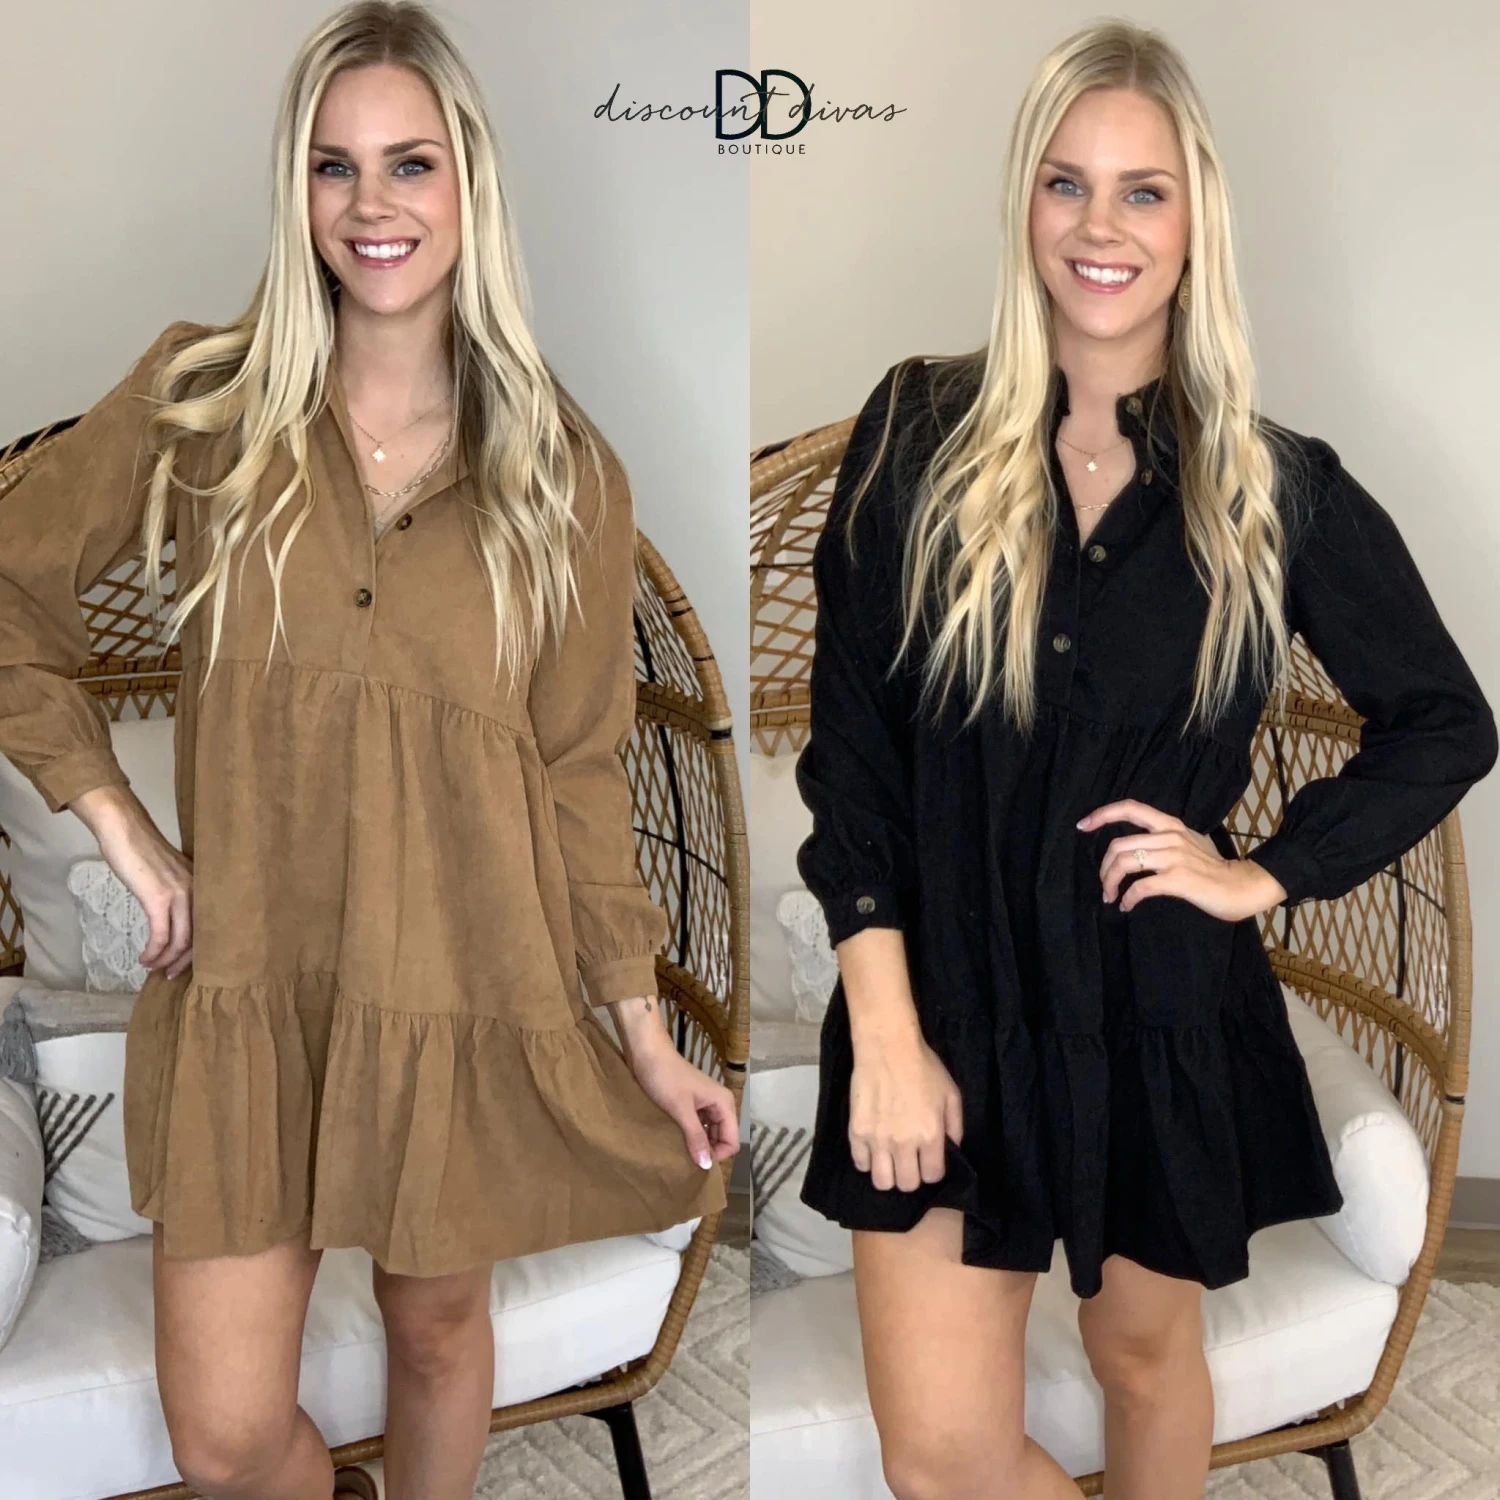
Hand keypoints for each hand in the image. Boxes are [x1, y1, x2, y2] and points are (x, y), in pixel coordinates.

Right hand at [69, 784, 194, 978]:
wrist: (125, 829)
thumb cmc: (142, 850)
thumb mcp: (169, 874)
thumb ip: (177, 892)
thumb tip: (174, 917)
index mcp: (203, 886)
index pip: (211, 925)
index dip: (199, 948)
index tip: (185, 962)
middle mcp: (198, 891)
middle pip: (200, 938)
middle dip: (184, 961)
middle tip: (171, 974)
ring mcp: (179, 895)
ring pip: (182, 941)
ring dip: (166, 960)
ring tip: (154, 968)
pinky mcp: (158, 899)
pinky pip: (161, 936)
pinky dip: (153, 952)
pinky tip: (144, 958)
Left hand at [611, 996, 739, 1170]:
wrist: (646, 1052)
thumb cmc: (665, 1078)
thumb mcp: (681, 1109)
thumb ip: (696, 1137)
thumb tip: (707, 1166)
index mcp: (724, 1103)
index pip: (732, 1140)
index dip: (717, 1154)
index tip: (695, 1161)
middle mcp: (719, 1104)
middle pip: (721, 1138)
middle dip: (707, 1151)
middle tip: (685, 1161)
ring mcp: (704, 1104)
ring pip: (708, 1134)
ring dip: (696, 1145)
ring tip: (678, 1154)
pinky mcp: (690, 1104)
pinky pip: (697, 1126)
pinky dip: (689, 1136)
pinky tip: (675, 1142)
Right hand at [848, 1028, 962, 1191]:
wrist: (888, 1046)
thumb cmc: (923, 1067)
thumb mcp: (951, 1093)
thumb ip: (955, 1126)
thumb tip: (952, 1149)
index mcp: (930, 1134)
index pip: (932, 1176)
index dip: (932, 1170)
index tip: (929, 1159)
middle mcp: (903, 1142)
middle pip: (907, 1184)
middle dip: (912, 1175)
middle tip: (910, 1160)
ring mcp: (877, 1139)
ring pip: (882, 1182)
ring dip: (889, 1174)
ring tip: (890, 1159)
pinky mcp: (856, 1131)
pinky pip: (860, 1163)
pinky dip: (868, 1160)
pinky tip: (874, 1147)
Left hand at [1077, 797, 1286, 920]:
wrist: (1243, 886)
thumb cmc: (1214, 867)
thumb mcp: (1189, 841)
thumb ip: (1165, 838)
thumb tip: (1137, 846)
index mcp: (1170, 824)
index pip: (1130, 808)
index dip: (1101, 814)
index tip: (1082, 825)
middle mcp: (1169, 836)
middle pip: (1118, 845)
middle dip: (1103, 868)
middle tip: (1104, 885)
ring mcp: (1174, 857)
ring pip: (1125, 863)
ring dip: (1110, 883)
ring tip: (1110, 896)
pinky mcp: (1177, 880)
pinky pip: (1139, 888)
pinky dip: (1127, 898)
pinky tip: (1126, 905)